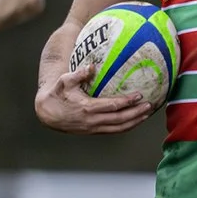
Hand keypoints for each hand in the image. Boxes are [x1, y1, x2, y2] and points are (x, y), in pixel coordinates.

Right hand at [35, 62, 156, 135]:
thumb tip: (92, 66)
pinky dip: (126, 126)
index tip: (139, 95)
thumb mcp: (64, 81)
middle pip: (120, 120)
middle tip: (149, 105)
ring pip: (118, 128)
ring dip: (134, 122)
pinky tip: (135, 120)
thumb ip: (78, 74)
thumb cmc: (57, 94)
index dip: (127, 102)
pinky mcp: (93, 131)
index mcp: (87, 108)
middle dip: (136, 113)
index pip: (112, 106)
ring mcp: (93, 128)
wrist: (47, 113)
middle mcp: (92, 121)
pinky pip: (114, 131)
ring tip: (146, 114)